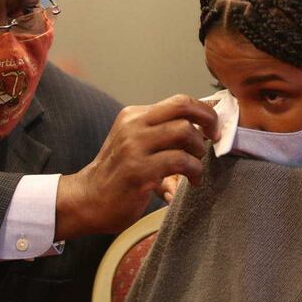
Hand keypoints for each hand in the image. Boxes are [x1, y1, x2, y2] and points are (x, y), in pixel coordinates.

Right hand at [55, 94, 218, 238]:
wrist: (88, 200)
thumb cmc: (117, 175)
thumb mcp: (135, 144)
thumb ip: (161, 134)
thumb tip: (202, 126)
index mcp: (133, 116)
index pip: (178, 101)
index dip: (203, 110)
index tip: (213, 126)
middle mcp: (133, 125)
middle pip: (183, 106)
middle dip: (208, 120)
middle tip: (214, 139)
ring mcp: (134, 147)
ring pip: (184, 132)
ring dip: (198, 151)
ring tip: (195, 167)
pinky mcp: (139, 170)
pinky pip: (180, 161)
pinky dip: (194, 171)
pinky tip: (192, 181)